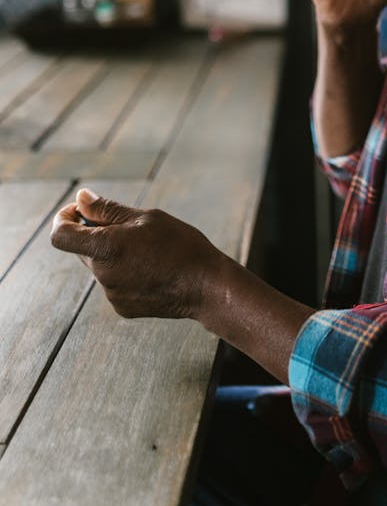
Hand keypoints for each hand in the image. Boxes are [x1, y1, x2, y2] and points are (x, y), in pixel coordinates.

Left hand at [50, 189, 224, 320]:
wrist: (206, 285)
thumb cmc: (180, 245)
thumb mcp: (146, 217)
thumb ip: (108, 210)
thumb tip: (81, 198)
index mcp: (105, 248)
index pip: (60, 235)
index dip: (65, 218)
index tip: (81, 210)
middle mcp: (102, 275)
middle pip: (82, 248)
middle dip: (96, 232)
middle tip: (128, 224)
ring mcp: (112, 294)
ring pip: (100, 265)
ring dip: (113, 252)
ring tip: (149, 248)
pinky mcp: (122, 307)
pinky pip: (114, 283)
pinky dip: (125, 271)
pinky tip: (153, 268)